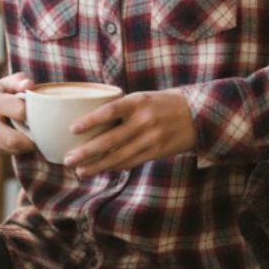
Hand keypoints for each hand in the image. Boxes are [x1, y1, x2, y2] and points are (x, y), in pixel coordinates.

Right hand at [0, 73, 36, 155]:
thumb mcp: (5, 83)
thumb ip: (19, 81)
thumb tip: (29, 85)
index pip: (20, 112)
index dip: (35, 113)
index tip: (42, 114)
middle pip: (15, 139)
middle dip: (33, 139)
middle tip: (43, 133)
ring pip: (12, 149)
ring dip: (27, 146)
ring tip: (34, 136)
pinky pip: (7, 153)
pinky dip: (18, 148)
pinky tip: (21, 139)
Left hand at [63, 89, 196, 175]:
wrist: (199, 113)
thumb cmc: (163, 103)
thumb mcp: (143, 97)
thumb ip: (122, 108)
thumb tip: (90, 120)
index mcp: (138, 101)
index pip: (110, 111)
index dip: (91, 120)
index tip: (72, 128)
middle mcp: (144, 120)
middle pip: (111, 140)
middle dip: (87, 152)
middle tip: (68, 159)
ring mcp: (152, 138)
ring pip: (119, 156)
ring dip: (97, 166)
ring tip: (80, 171)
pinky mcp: (157, 151)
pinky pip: (132, 162)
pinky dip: (115, 167)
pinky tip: (101, 170)